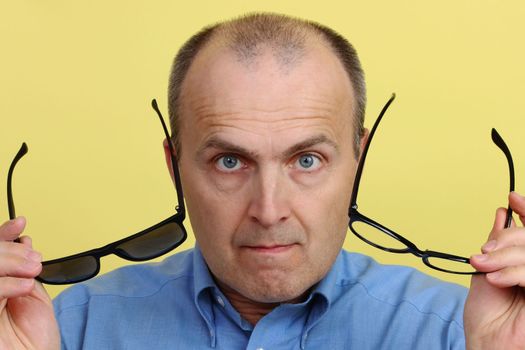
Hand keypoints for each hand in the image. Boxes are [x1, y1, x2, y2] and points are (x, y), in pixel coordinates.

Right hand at [0, 217, 58, 349]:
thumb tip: (23, 243)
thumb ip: (24, 270)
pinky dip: (4, 284)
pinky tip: (23, 285)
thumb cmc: (33, 338)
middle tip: (33, 259)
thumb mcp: (31, 296)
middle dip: (9, 250)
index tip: (20, 224)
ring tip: (32, 270)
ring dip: (9, 261)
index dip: (3, 235)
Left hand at [465, 192, 524, 348]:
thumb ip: (498, 245)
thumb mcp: (489, 270)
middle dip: (507, 238)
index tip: (511, 198)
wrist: (487, 344)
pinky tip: (496, 279)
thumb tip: (502, 214)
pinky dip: (514, 272)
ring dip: (505, 256)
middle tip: (483, 253)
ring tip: (483, 267)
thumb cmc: (489, 315)